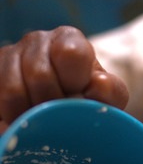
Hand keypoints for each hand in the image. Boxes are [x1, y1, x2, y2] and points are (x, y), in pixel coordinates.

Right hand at [0, 26, 127, 124]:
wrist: (62, 108)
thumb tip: (98, 84)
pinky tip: (23, 124)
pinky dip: (9, 121)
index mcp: (69, 39)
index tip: (78, 95)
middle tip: (61, 118)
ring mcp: (8, 55)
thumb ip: (111, 92)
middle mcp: (36, 40)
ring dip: (30, 116)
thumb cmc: (88, 98)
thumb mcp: (108, 97)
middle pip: (40, 76)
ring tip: (42, 124)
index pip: (71, 53)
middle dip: (53, 105)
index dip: (75, 82)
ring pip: (12, 92)